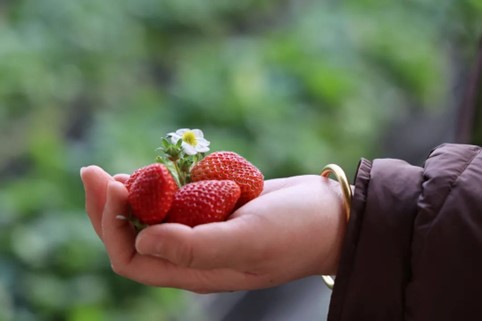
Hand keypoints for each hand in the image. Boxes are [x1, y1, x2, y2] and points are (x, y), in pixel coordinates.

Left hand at [81, 165, 345, 292]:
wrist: (330, 214)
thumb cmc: (295, 232)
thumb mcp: (248, 241)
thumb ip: (195, 247)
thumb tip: (141, 239)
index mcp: (195, 270)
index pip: (133, 259)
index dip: (111, 227)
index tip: (111, 187)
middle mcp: (193, 253)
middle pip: (132, 237)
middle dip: (106, 207)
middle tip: (92, 171)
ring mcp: (203, 229)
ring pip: (150, 217)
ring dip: (127, 195)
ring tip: (111, 172)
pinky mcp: (215, 207)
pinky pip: (175, 198)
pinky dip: (157, 183)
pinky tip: (151, 168)